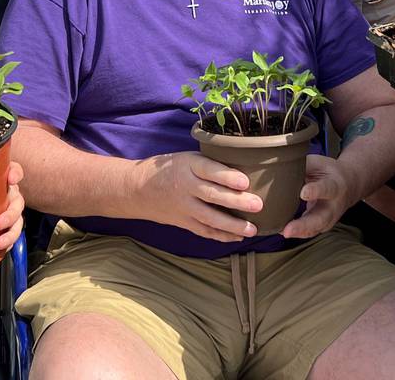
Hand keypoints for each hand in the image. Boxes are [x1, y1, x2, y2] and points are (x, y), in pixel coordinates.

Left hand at [0, 160, 25, 255]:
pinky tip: (0, 250)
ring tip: (0, 243)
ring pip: (17, 221)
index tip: (11, 179)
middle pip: (17, 201)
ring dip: (12, 233)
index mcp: (0, 181)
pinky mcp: (4, 228)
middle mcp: (7, 195)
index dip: (15, 174)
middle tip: (0, 223)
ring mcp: (7, 212)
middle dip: (11, 213)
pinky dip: (9, 243)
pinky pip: (11, 236)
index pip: (14, 171)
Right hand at [134, 151, 263, 242]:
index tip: (245, 181)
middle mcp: (185, 186)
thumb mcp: (185, 157)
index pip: (209, 170)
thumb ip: (208, 163)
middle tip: (258, 205)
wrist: (137, 189)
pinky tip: (237, 237)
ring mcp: (183, 206)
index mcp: (187, 165)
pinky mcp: (182, 222)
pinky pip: (203, 230)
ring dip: (232, 225)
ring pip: (209, 217)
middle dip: (236, 201)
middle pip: (212, 195)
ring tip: (252, 229)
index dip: (227, 176)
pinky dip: (221, 235)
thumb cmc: (168, 169)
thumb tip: (244, 165)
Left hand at [281, 155, 355, 239]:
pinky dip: (296, 232)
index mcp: (335, 185)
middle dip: (303, 225)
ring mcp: (328, 219)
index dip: (315, 191)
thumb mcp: (318, 163)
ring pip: (314, 229)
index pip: (326, 189)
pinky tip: (282, 230)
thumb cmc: (329, 172)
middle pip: (320, 219)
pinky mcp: (321, 226)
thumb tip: (276, 165)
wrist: (348, 186)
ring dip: (298, 232)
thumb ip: (301, 165)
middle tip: (288, 230)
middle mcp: (333, 206)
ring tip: (282, 232)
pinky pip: (309, 232)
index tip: (303, 193)